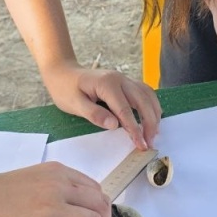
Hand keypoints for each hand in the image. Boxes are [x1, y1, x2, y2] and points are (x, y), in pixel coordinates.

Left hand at [39, 62, 161, 149]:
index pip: (125, 110)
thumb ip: (94, 114)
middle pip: (142, 101)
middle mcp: (119, 79)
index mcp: (107, 84)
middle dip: (149, 123)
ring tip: (154, 133)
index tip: (141, 144)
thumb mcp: (74, 104)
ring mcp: (123, 79)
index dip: (134, 128)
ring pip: (147, 94)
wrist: (63, 72)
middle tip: (149, 142)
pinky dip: (151, 104)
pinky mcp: (125, 82)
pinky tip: (152, 117)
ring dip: (154, 113)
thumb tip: (115, 125)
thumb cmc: (66, 89)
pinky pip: (144, 92)